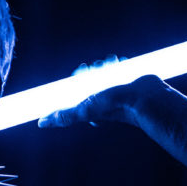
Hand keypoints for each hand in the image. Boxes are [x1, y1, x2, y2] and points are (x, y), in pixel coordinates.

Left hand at [38, 69, 164, 129]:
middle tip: (99, 71)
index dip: (78, 77)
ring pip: (104, 69)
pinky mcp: (129, 78)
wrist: (145, 97)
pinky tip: (121, 64)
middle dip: (93, 70)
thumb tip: (41, 123)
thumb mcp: (84, 111)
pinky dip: (119, 62)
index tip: (82, 72)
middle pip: (91, 75)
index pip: (76, 87)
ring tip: (111, 67)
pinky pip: (120, 65)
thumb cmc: (115, 106)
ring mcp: (116, 87)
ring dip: (106, 64)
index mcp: (91, 104)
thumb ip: (64, 116)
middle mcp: (103, 96)